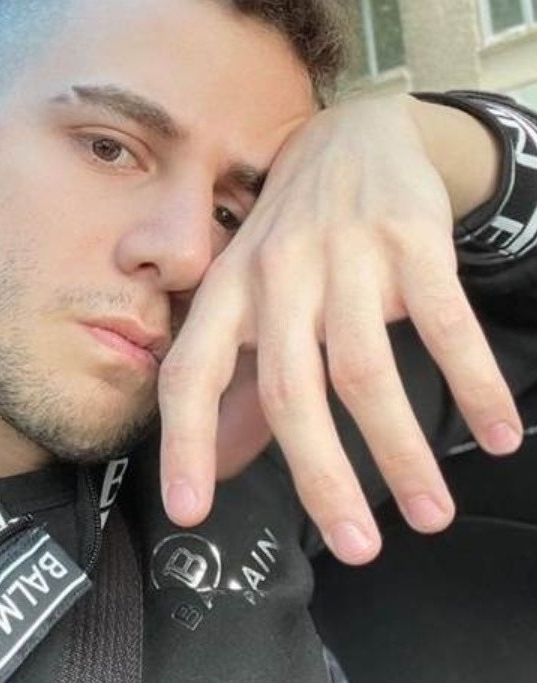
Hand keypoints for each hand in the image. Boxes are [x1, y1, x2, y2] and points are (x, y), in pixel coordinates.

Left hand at [157, 94, 522, 563]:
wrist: (352, 136)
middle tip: (356, 546)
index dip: (183, 441)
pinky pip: (443, 324)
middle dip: (321, 476)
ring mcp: (342, 254)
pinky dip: (473, 383)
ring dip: (401, 451)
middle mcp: (275, 273)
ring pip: (365, 370)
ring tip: (430, 512)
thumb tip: (218, 462)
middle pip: (288, 389)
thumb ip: (235, 371)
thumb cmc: (293, 234)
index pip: (189, 371)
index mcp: (227, 290)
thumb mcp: (247, 289)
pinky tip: (500, 432)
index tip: (187, 511)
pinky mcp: (408, 239)